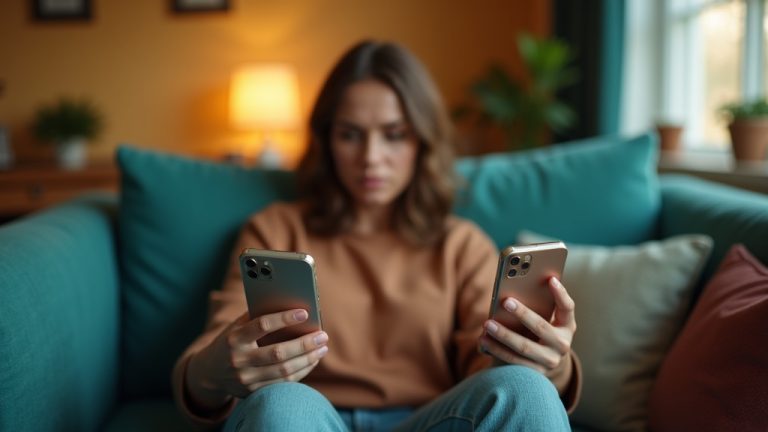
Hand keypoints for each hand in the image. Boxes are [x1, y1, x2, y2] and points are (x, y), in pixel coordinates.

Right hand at [185, 309, 328, 411]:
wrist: (210, 372)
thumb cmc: (231, 341)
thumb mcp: (237, 326)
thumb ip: (258, 316)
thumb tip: (290, 304)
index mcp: (234, 338)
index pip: (262, 326)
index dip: (284, 318)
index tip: (304, 313)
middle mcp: (239, 360)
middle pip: (278, 353)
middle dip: (304, 344)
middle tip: (322, 335)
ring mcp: (246, 379)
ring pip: (284, 371)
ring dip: (308, 359)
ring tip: (322, 347)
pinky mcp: (253, 393)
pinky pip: (283, 384)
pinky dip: (301, 371)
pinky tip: (312, 360)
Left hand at [479, 276, 575, 393]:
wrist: (542, 361)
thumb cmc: (539, 330)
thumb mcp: (545, 317)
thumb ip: (537, 304)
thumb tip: (514, 290)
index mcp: (567, 325)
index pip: (567, 307)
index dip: (561, 294)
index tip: (550, 279)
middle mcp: (563, 344)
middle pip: (542, 327)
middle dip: (523, 313)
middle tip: (506, 301)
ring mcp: (550, 361)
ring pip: (525, 346)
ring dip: (504, 335)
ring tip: (487, 324)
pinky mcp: (535, 373)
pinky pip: (513, 360)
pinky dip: (497, 349)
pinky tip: (483, 340)